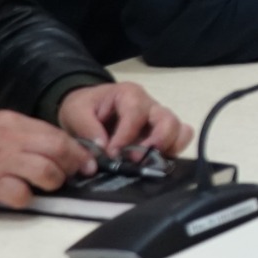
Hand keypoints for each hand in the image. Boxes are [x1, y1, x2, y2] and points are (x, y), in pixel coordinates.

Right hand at [0, 110, 92, 210]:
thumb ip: (23, 136)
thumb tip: (57, 148)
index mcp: (11, 122)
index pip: (55, 133)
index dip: (77, 149)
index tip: (87, 162)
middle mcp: (8, 138)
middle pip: (57, 148)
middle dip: (72, 165)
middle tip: (74, 176)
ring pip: (45, 170)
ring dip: (53, 181)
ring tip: (47, 187)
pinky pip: (20, 193)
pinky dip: (26, 198)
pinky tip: (20, 197)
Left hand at [56, 82, 191, 158]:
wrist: (89, 109)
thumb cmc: (85, 107)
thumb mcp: (76, 111)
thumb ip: (86, 128)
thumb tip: (102, 149)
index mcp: (129, 95)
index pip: (135, 113)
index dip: (126, 135)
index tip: (113, 154)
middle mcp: (150, 106)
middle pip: (167, 119)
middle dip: (156, 141)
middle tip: (136, 159)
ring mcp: (159, 120)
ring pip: (179, 130)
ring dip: (167, 148)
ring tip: (148, 163)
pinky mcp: (164, 134)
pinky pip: (182, 138)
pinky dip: (175, 149)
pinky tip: (158, 161)